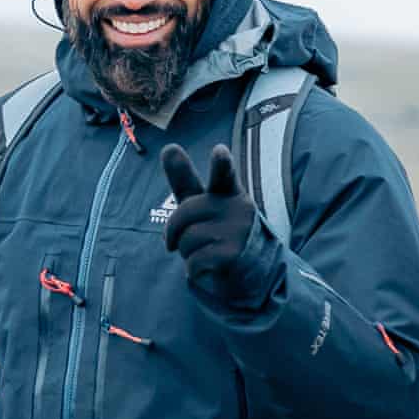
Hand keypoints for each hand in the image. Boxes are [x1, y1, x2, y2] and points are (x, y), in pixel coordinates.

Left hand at [162, 144, 261, 296]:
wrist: (250, 271)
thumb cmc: (220, 232)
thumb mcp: (202, 203)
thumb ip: (185, 177)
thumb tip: (169, 147)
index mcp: (229, 192)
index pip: (224, 175)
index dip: (221, 164)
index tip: (220, 151)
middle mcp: (239, 208)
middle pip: (185, 213)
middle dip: (176, 231)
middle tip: (188, 239)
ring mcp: (238, 231)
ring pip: (187, 239)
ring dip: (189, 253)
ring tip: (208, 254)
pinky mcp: (233, 255)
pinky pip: (194, 261)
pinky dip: (195, 269)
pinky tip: (212, 267)